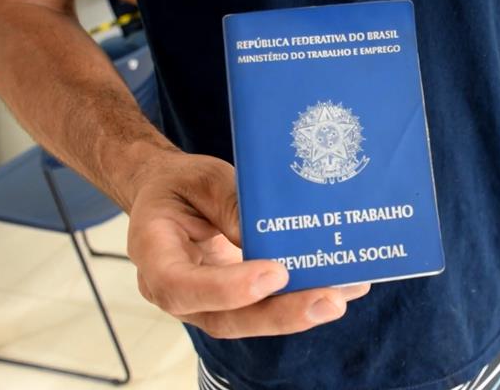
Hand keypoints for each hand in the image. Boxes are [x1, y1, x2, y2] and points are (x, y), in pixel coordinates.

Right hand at [127, 152, 369, 338]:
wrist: (169, 194)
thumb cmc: (181, 185)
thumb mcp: (202, 179)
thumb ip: (231, 205)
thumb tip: (273, 240)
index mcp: (153, 254)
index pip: (180, 286)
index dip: (227, 289)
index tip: (275, 274)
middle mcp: (177, 291)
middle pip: (225, 319)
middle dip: (281, 314)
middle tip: (329, 300)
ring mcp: (207, 302)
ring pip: (252, 320)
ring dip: (301, 312)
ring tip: (343, 295)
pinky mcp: (236, 301)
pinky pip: (268, 308)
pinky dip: (305, 299)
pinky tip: (345, 287)